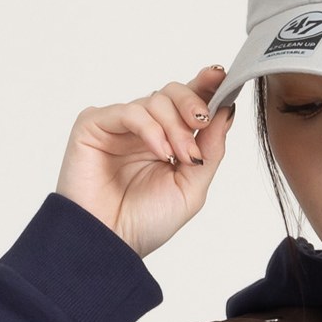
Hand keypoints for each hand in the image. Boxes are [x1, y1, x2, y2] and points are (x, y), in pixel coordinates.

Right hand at [55, 65, 236, 258]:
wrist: (111, 244)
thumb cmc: (146, 222)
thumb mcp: (192, 188)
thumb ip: (210, 150)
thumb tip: (227, 110)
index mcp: (167, 141)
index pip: (187, 103)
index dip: (206, 86)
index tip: (225, 77)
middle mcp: (144, 129)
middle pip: (173, 93)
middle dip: (194, 106)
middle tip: (202, 125)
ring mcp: (119, 126)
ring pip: (155, 100)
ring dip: (175, 127)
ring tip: (178, 158)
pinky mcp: (94, 125)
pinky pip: (129, 111)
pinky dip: (150, 129)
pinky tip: (160, 152)